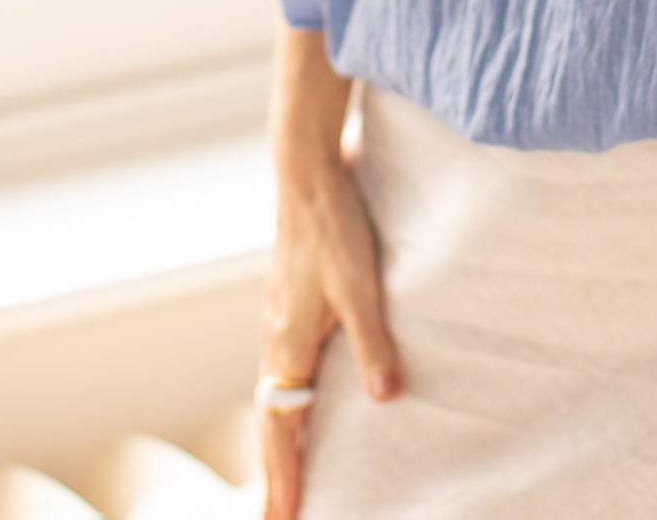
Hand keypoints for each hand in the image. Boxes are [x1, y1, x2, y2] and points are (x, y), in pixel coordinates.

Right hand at [260, 144, 403, 519]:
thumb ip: (373, 341)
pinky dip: (292, 401)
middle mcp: (276, 339)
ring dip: (283, 438)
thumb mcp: (360, 283)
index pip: (280, 429)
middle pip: (271, 422)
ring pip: (276, 395)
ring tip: (292, 473)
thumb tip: (385, 399)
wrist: (306, 171)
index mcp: (286, 343)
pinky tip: (310, 401)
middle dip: (275, 472)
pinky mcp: (291, 303)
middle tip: (279, 517)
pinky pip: (286, 369)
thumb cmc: (333, 226)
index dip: (281, 478)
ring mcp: (280, 320)